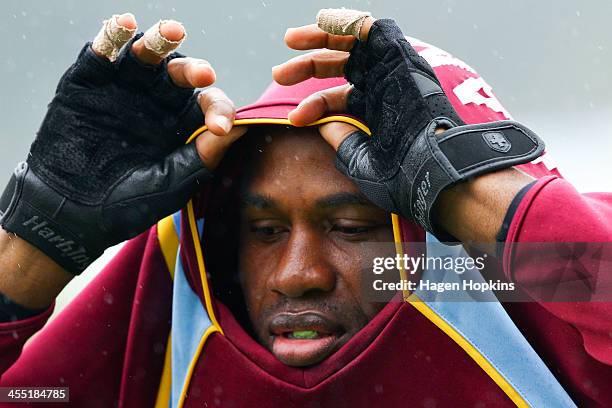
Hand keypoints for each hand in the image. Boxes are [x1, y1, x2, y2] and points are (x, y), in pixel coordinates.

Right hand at [0, 13, 245, 273]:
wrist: (71, 214)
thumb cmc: (127, 203)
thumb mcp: (171, 184)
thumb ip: (202, 158)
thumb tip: (241, 128)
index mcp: (182, 124)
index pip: (208, 106)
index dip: (218, 111)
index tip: (219, 127)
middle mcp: (156, 102)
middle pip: (181, 74)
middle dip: (193, 71)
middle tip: (203, 75)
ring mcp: (122, 89)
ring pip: (146, 56)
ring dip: (160, 41)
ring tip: (172, 32)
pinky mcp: (87, 82)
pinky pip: (102, 53)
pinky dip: (112, 37)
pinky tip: (124, 25)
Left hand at [273, 9, 543, 239]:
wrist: (429, 171)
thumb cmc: (399, 175)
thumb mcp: (360, 160)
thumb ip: (341, 139)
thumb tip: (320, 122)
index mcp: (375, 112)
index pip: (336, 98)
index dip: (312, 105)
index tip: (293, 119)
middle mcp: (383, 88)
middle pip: (340, 66)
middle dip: (308, 67)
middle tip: (278, 75)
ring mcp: (391, 71)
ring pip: (352, 42)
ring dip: (320, 37)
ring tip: (291, 40)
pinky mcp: (399, 57)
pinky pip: (371, 28)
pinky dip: (345, 22)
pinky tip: (320, 20)